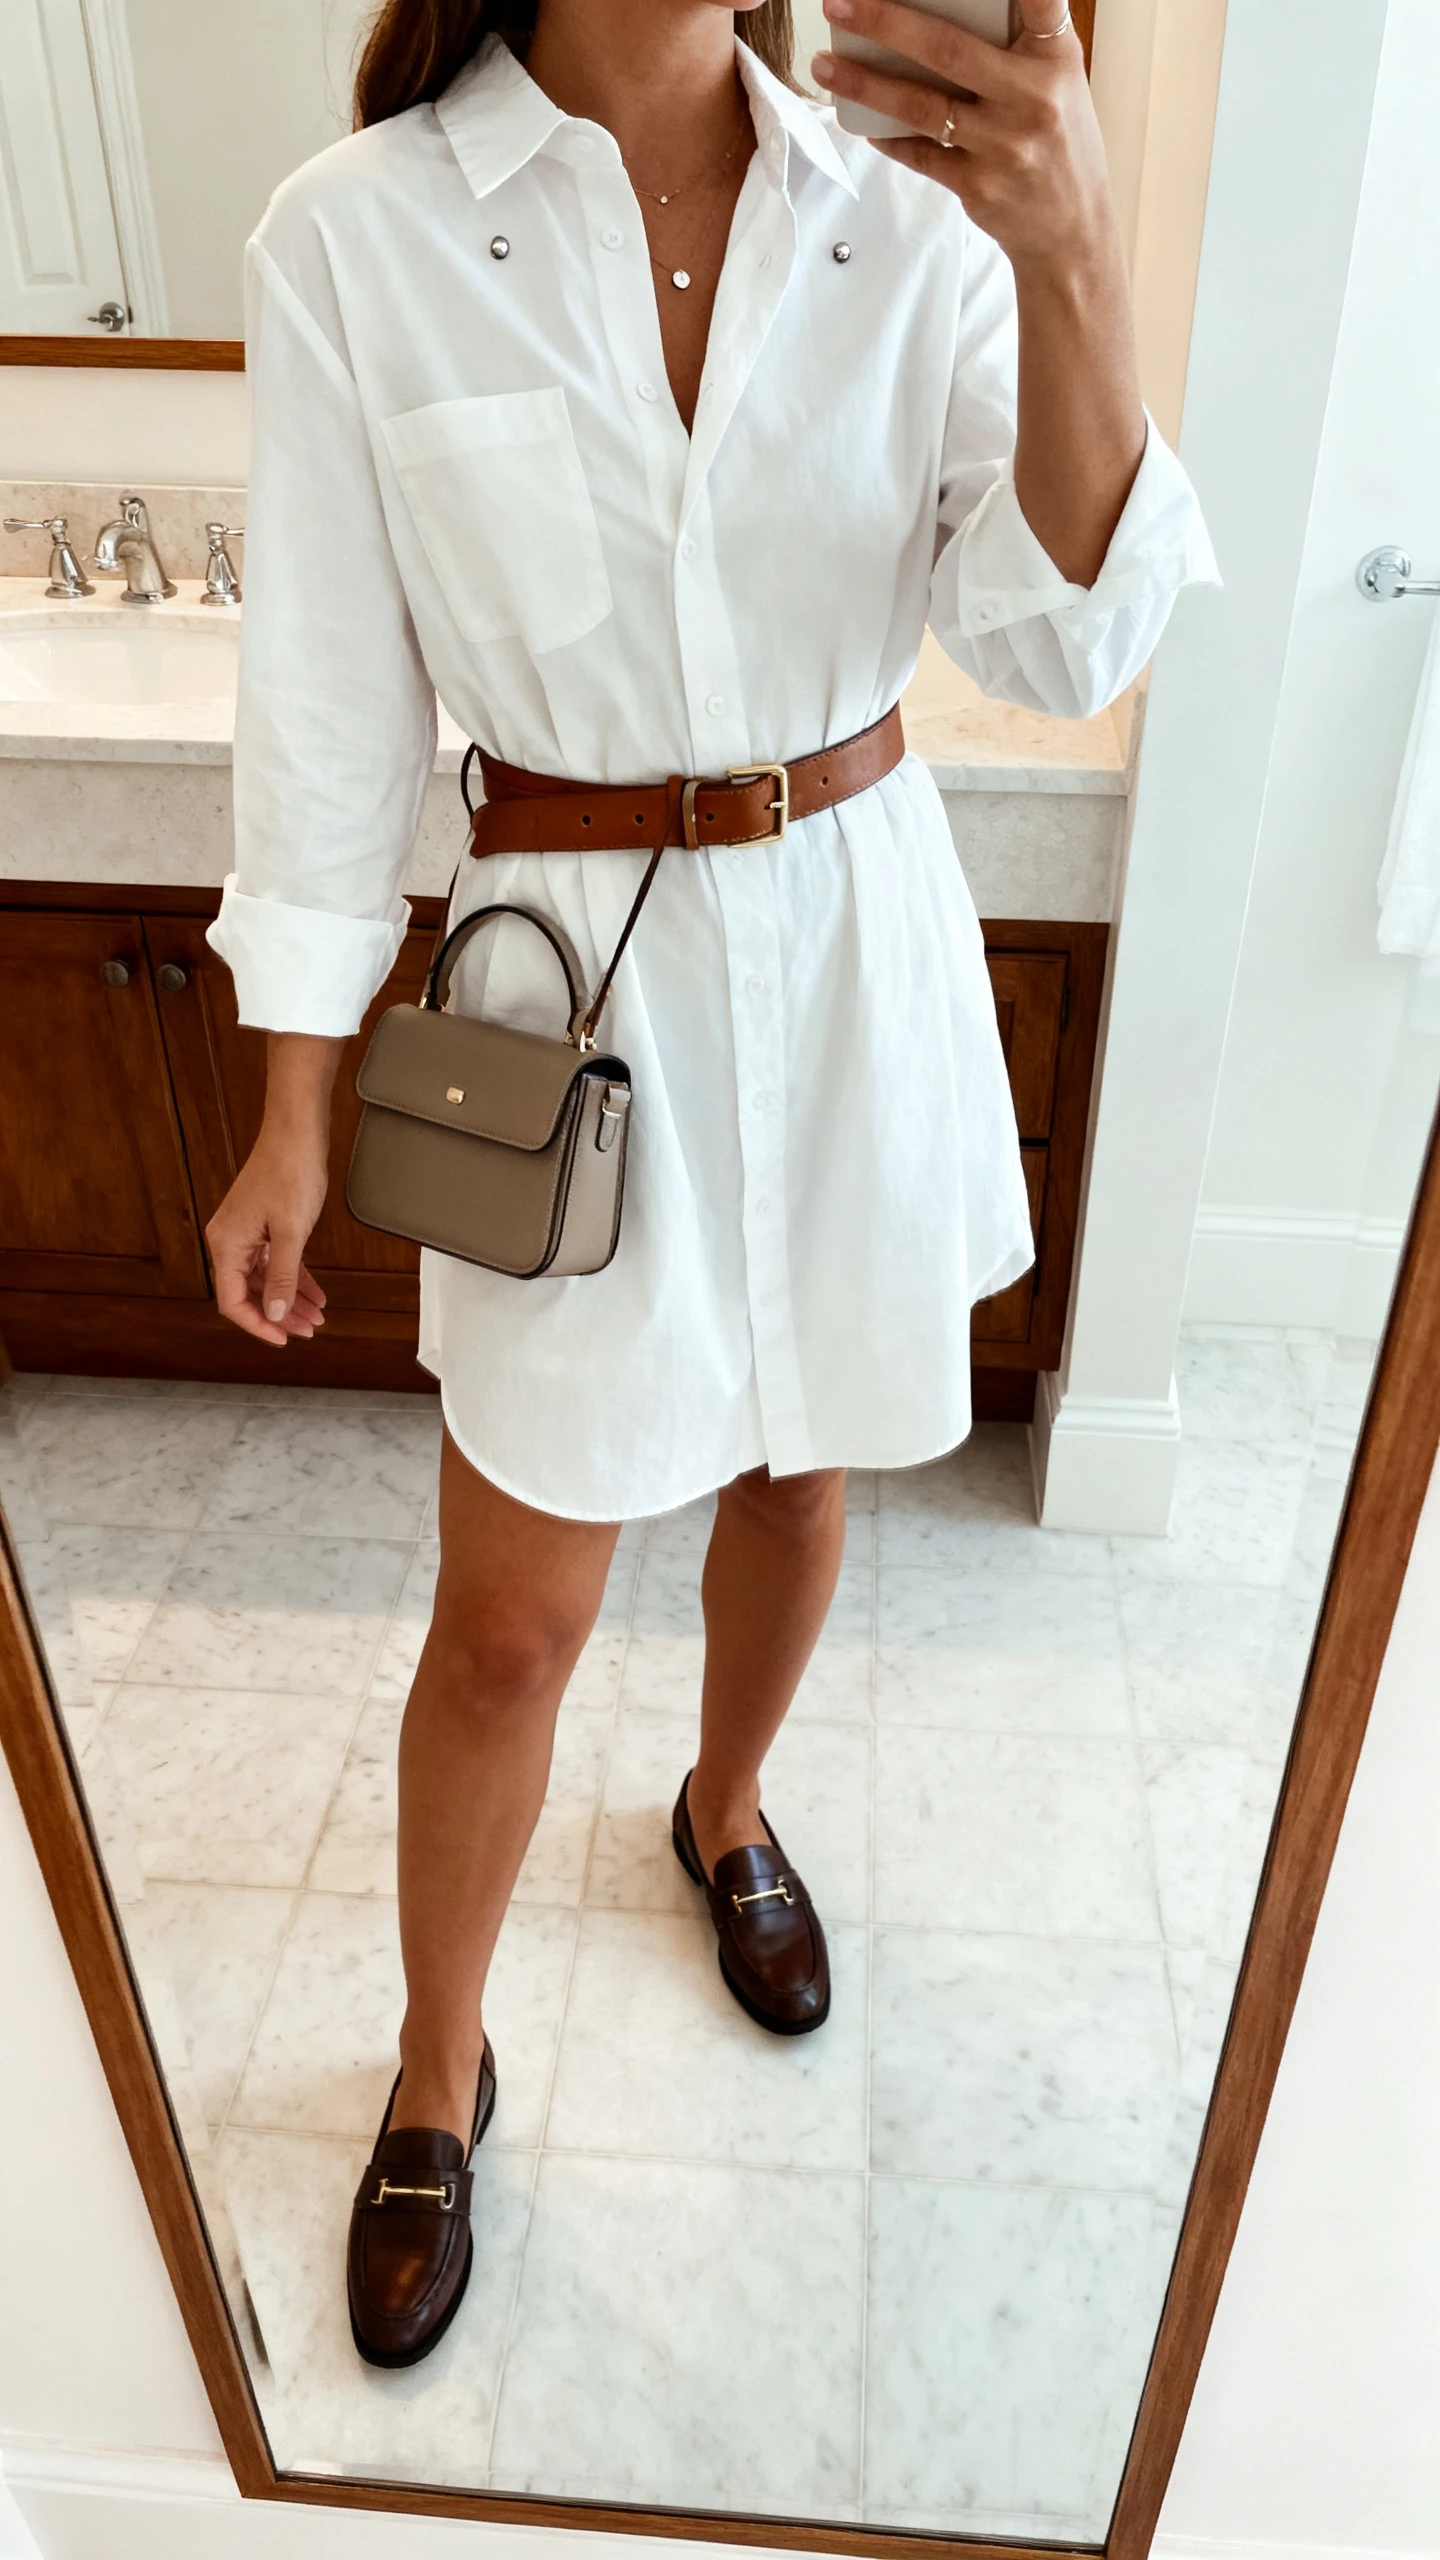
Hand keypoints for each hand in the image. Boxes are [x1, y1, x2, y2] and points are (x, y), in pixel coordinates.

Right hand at [206, 1126, 328, 1348]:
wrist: (296, 1132)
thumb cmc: (290, 1172)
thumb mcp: (292, 1233)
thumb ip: (283, 1277)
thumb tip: (275, 1313)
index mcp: (226, 1244)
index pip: (233, 1301)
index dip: (258, 1324)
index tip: (283, 1339)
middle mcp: (230, 1240)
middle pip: (250, 1293)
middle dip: (280, 1315)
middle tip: (309, 1330)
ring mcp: (246, 1233)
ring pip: (266, 1280)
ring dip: (290, 1299)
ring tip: (316, 1317)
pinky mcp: (263, 1225)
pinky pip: (275, 1262)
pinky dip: (294, 1278)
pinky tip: (315, 1294)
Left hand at [813, 0, 1115, 277]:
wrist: (1071, 232)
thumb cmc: (1057, 142)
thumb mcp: (1058, 81)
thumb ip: (1019, 42)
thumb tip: (941, 8)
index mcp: (1056, 58)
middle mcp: (1033, 97)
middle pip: (946, 48)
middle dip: (884, 21)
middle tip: (838, 4)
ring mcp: (1004, 146)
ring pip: (920, 106)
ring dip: (864, 84)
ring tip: (824, 65)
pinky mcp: (979, 187)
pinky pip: (919, 154)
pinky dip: (888, 136)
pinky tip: (862, 123)